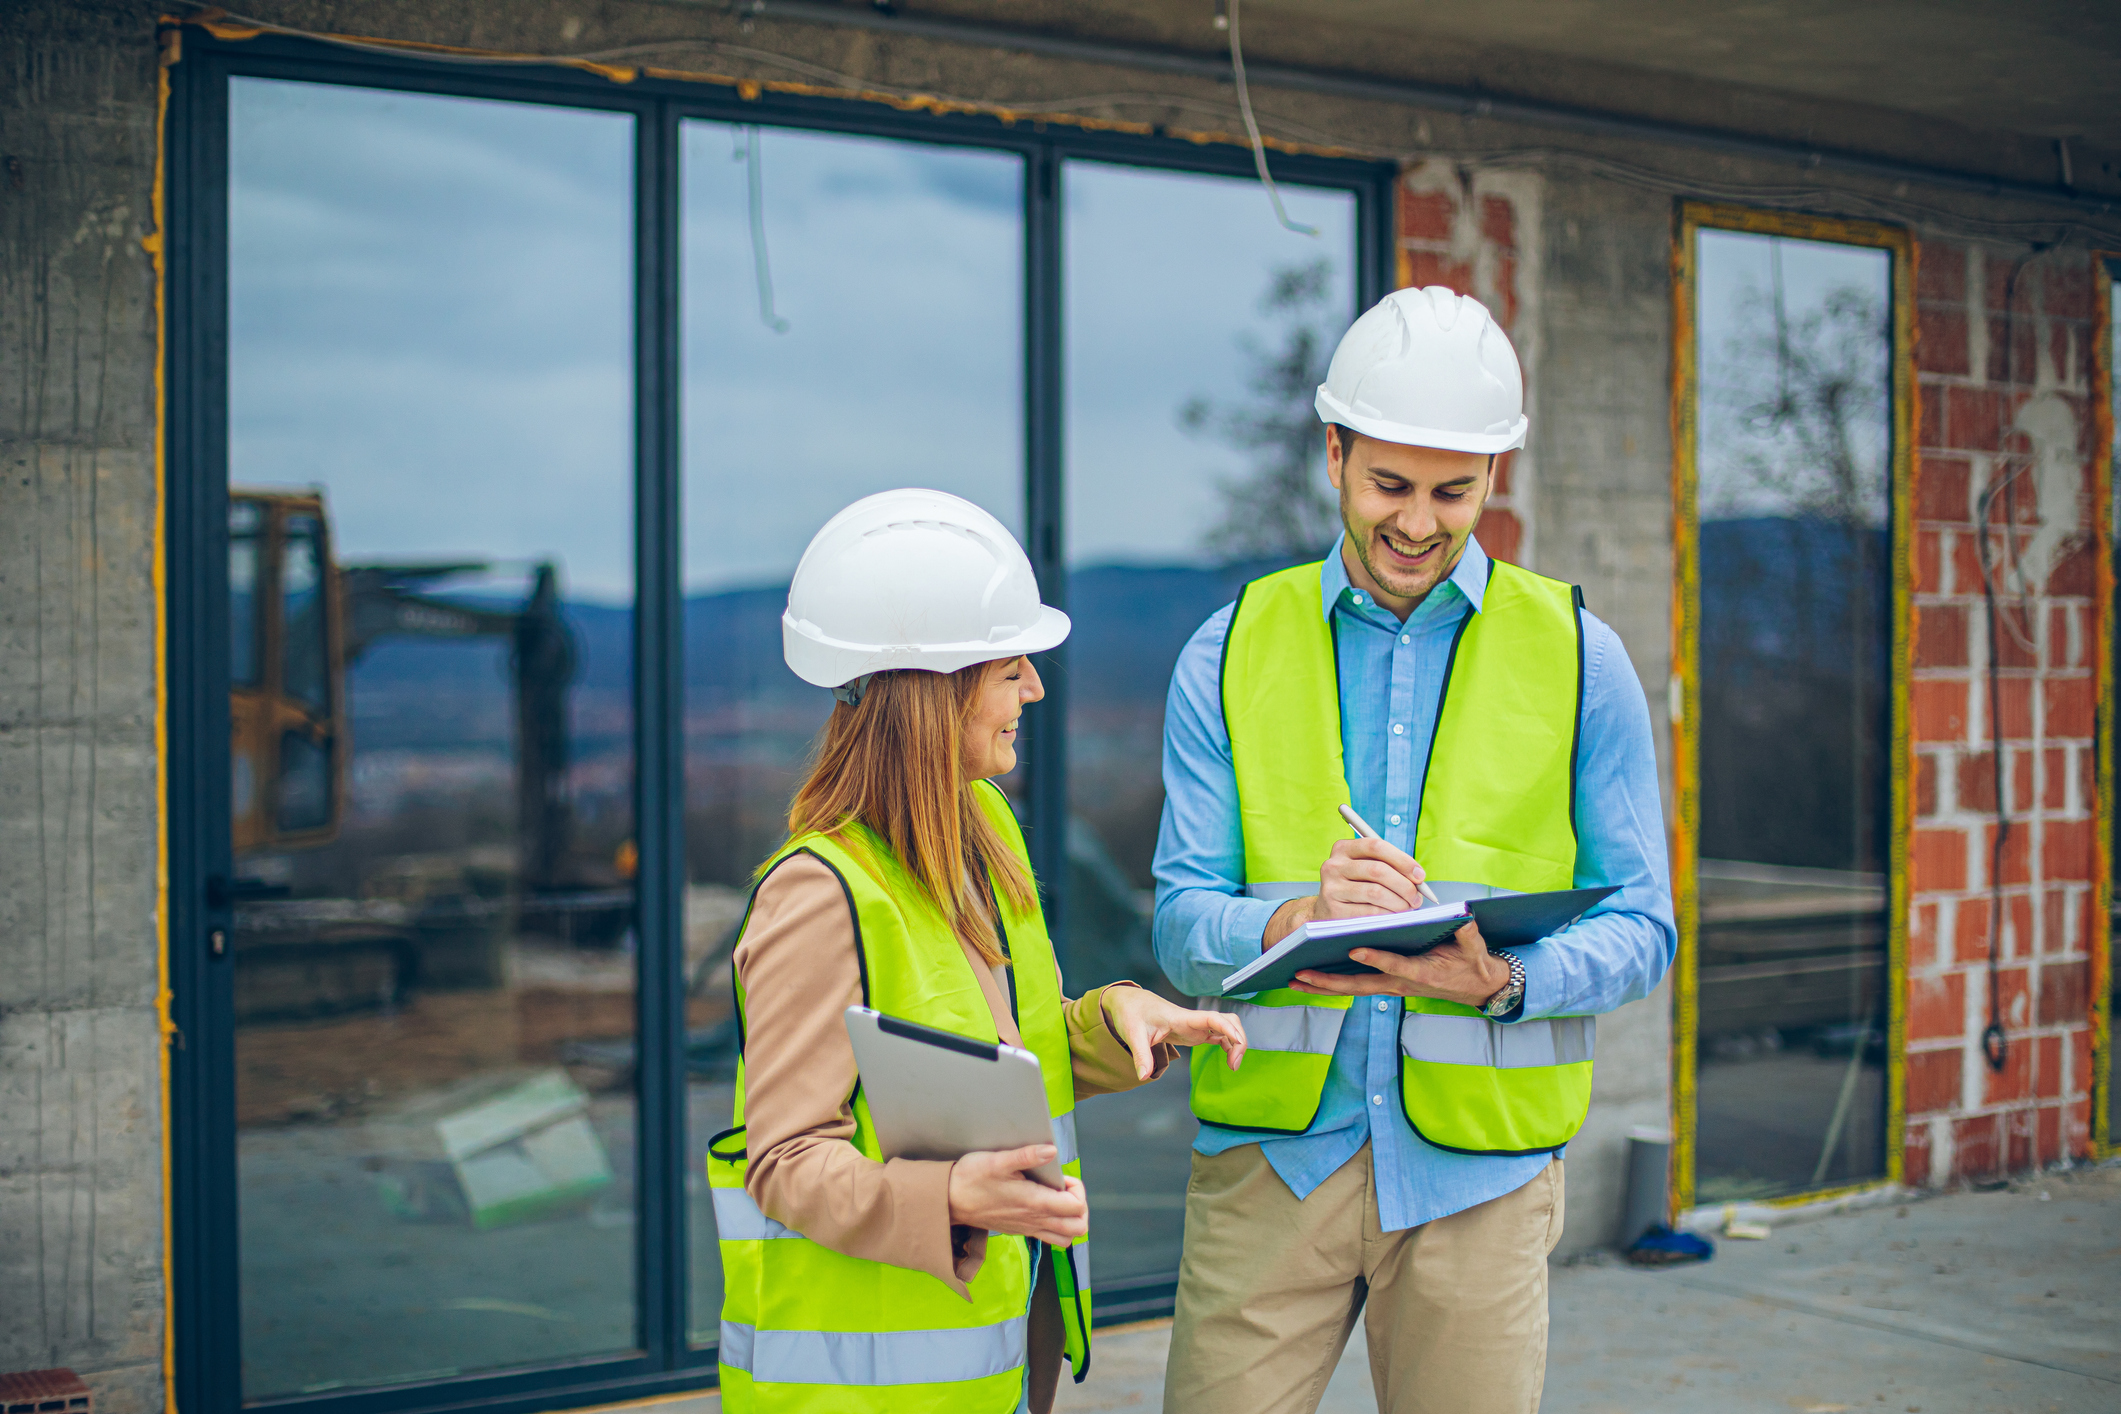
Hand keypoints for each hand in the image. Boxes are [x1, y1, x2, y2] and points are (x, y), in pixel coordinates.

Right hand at [947, 1144, 1088, 1246]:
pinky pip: (1049, 1237)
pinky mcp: (1020, 1230)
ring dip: (1070, 1219)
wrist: (949, 1200)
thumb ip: (1027, 1156)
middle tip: (1066, 1189)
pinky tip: (1043, 1205)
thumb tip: (1052, 1150)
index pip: (1076, 1207)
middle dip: (1080, 1206)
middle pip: (1077, 1227)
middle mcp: (1035, 1220)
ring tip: (1059, 1198)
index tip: (1063, 1177)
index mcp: (1034, 1202)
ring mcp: (1028, 1228)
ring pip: (1066, 1237)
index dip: (1078, 1190)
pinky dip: (1057, 1225)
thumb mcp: (997, 1160)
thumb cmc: (971, 1178)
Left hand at [1103, 985, 1246, 1080]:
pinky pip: (1220, 1035)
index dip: (1229, 1028)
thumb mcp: (1133, 1034)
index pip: (1212, 1018)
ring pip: (1227, 1027)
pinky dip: (1229, 1045)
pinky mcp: (1194, 1031)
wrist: (1130, 1001)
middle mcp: (1194, 1020)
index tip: (1238, 1043)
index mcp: (1182, 1018)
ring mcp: (1196, 1025)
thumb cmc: (1132, 1013)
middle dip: (1239, 1040)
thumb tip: (1144, 1076)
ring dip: (1236, 1043)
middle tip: (1233, 1065)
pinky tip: (1228, 1058)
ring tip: (1232, 1066)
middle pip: (1228, 1021)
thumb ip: (1141, 1055)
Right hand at [1263, 837, 1429, 947]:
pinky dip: (1387, 916)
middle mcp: (1333, 865)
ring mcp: (1330, 888)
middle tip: (1416, 898)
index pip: (1376, 846)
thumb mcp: (1364, 870)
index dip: (1402, 860)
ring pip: (1375, 892)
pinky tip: (1394, 918)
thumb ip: (1388, 867)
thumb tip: (1418, 878)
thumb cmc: (1356, 888)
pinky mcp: (1333, 910)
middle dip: (1404, 885)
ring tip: (1407, 908)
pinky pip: (1369, 912)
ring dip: (1398, 903)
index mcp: (1343, 848)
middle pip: (1378, 870)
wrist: (1327, 912)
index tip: (1420, 875)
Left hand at [1291, 918, 1509, 1007]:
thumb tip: (1464, 916)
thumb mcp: (1474, 947)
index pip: (1394, 964)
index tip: (1355, 949)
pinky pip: (1355, 987)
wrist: (1477, 986)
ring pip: (1352, 989)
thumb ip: (1467, 933)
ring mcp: (1391, 987)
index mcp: (1421, 971)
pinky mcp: (1386, 986)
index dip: (1375, 958)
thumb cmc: (1472, 962)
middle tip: (1300, 973)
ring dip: (1323, 985)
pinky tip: (1310, 980)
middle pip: (1360, 984)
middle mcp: (1400, 982)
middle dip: (1329, 980)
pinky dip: (1332, 985)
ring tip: (1294, 979)